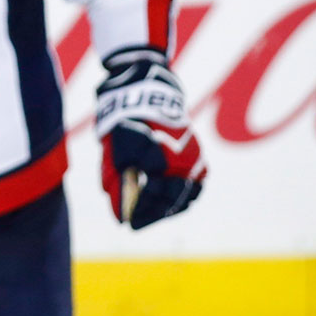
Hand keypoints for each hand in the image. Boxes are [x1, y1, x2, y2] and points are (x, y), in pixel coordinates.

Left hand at [96, 48, 206, 228]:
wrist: (149, 90)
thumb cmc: (125, 121)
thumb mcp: (114, 150)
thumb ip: (117, 181)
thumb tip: (120, 214)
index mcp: (162, 156)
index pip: (153, 195)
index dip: (140, 211)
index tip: (127, 223)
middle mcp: (184, 158)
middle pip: (171, 199)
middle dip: (152, 214)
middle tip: (136, 224)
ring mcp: (196, 158)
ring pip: (187, 196)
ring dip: (168, 208)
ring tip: (151, 216)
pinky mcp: (200, 156)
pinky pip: (196, 186)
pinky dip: (183, 197)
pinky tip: (168, 204)